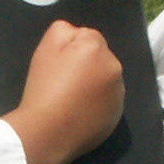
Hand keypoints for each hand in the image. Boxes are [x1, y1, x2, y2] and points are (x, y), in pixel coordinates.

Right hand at [2, 21, 125, 163]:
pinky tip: (79, 113)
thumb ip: (63, 30)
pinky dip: (96, 104)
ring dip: (93, 84)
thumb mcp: (45, 47)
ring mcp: (119, 94)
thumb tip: (76, 33)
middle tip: (63, 83)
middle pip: (99, 58)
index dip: (68, 49)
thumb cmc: (44, 88)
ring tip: (71, 101)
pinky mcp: (117, 116)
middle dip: (86, 65)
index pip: (86, 37)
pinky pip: (106, 102)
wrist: (47, 133)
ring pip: (104, 80)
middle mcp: (115, 68)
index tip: (57, 67)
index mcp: (97, 48)